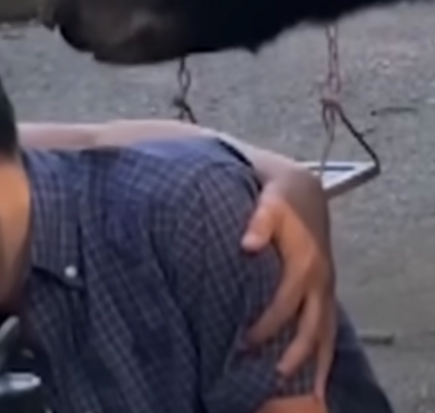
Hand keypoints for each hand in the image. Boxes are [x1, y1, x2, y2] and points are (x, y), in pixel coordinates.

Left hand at [242, 167, 334, 393]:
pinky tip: (313, 369)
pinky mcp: (325, 290)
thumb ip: (257, 223)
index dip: (266, 325)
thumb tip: (247, 244)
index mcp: (305, 263)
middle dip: (294, 352)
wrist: (303, 191)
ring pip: (325, 331)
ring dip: (312, 357)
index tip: (244, 341)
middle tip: (271, 374)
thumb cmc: (280, 200)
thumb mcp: (268, 204)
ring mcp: (326, 287)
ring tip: (293, 380)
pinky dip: (322, 349)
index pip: (285, 303)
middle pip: (311, 326)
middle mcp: (320, 280)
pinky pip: (327, 325)